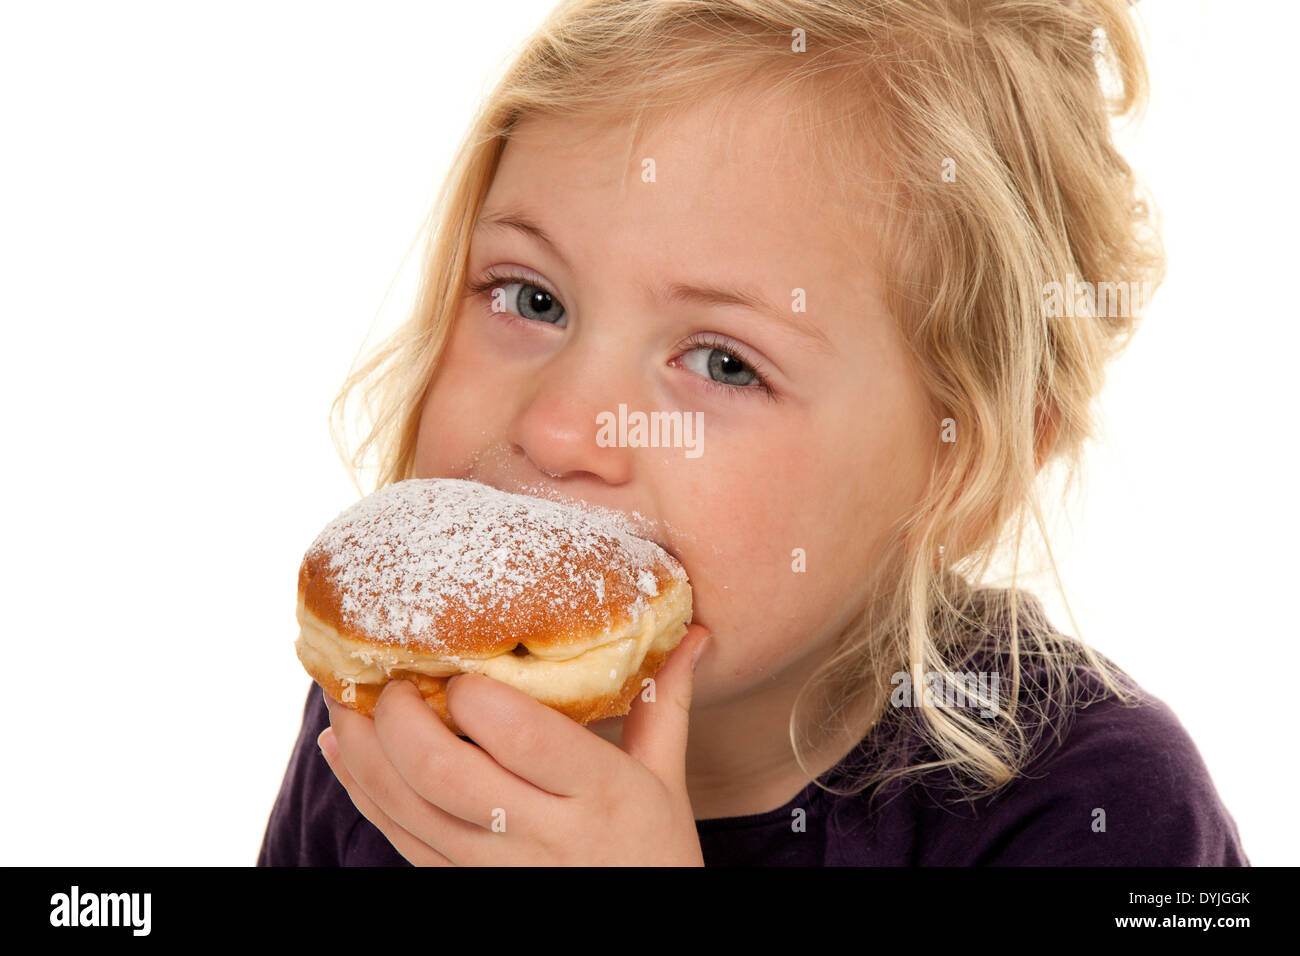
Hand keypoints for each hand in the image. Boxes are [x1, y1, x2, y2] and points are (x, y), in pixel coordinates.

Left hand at [318, 624, 711, 864]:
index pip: (523, 738)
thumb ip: (666, 700)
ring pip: (408, 808)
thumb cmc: (655, 852)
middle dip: (401, 716)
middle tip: (392, 675)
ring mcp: (498, 870)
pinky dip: (361, 791)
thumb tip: (691, 628)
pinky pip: (399, 840)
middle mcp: (545, 836)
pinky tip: (344, 748)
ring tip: (346, 697)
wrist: (643, 943)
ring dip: (364, 750)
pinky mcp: (465, 889)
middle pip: (447, 773)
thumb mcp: (667, 778)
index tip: (459, 664)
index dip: (475, 695)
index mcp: (602, 794)